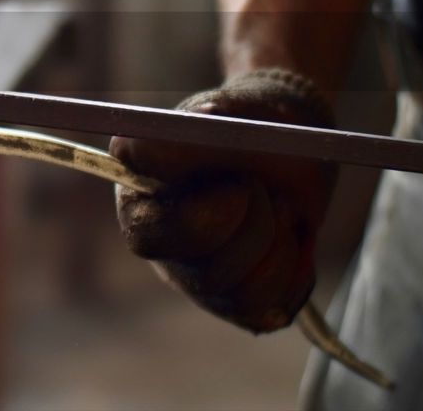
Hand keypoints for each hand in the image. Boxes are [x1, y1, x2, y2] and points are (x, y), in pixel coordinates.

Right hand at [109, 68, 337, 332]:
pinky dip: (298, 269)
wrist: (296, 139)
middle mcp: (168, 250)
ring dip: (281, 244)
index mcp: (142, 203)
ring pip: (247, 295)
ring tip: (280, 207)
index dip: (201, 221)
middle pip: (210, 276)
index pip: (149, 238)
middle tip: (265, 187)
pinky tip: (291, 238)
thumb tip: (124, 147)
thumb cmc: (249, 121)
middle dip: (256, 226)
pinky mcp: (242, 300)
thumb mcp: (221, 116)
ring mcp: (204, 280)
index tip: (239, 184)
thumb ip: (176, 136)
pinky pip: (276, 306)